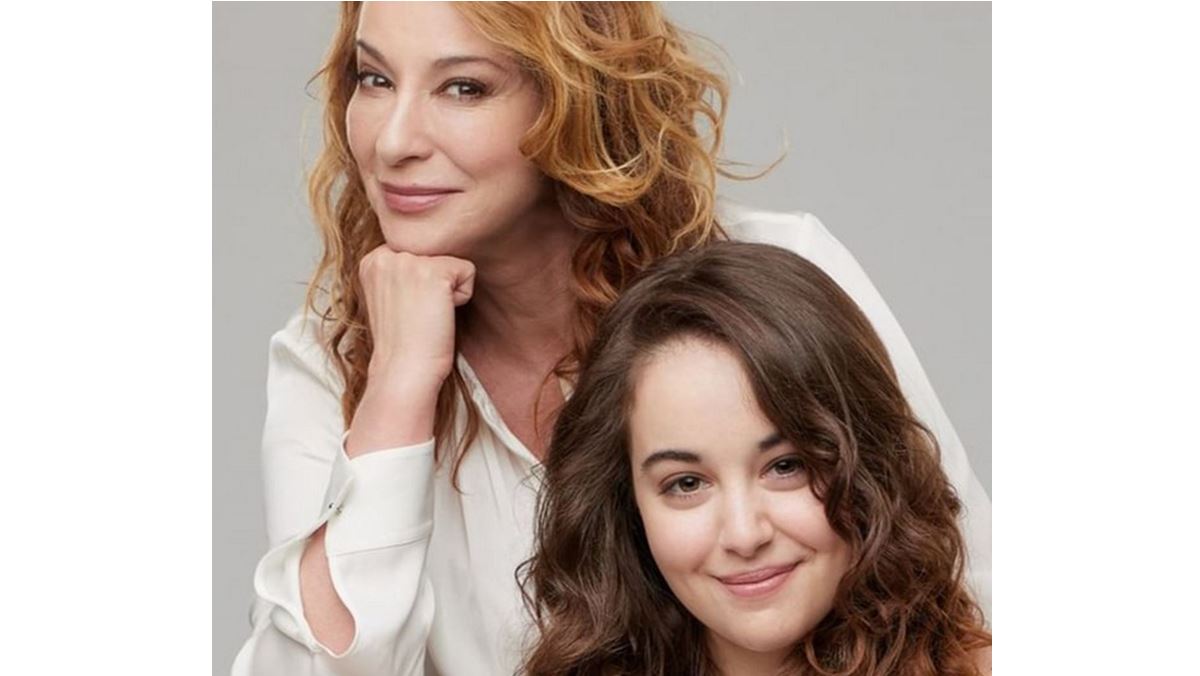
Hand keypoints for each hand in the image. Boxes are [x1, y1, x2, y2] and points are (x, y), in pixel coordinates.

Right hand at [358, 245, 475, 392]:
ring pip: (451, 261)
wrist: (403, 371)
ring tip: (427, 314)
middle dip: (435, 284)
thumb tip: (429, 257)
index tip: (407, 309)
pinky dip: (463, 297)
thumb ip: (400, 271)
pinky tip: (440, 315)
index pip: (417, 251)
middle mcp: (385, 254)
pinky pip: (467, 271)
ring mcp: (407, 261)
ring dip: (448, 290)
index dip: (421, 282)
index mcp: (371, 260)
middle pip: (435, 253)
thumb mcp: (389, 296)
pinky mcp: (433, 271)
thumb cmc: (402, 342)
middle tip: (418, 314)